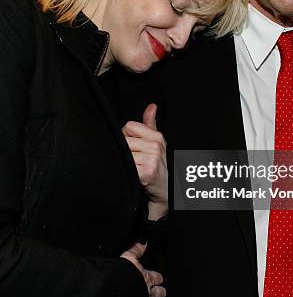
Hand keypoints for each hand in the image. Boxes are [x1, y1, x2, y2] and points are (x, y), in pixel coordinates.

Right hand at [120, 242, 165, 296]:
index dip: (157, 277)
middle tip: (161, 292)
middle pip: (158, 293)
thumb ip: (136, 249)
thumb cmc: (120, 276)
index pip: (156, 277)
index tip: (158, 278)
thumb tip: (144, 241)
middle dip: (160, 292)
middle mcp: (147, 293)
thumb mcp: (128, 258)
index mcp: (146, 278)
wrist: (113, 294)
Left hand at [123, 104, 167, 218]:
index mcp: (157, 136)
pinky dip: (126, 172)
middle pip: (124, 139)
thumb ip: (150, 123)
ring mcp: (152, 159)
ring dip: (125, 162)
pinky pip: (126, 166)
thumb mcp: (156, 142)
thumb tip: (152, 106)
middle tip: (134, 160)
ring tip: (134, 168)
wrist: (163, 190)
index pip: (129, 126)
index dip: (127, 136)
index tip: (134, 147)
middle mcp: (156, 146)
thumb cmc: (156, 165)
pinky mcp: (146, 173)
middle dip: (125, 150)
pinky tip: (134, 175)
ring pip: (123, 153)